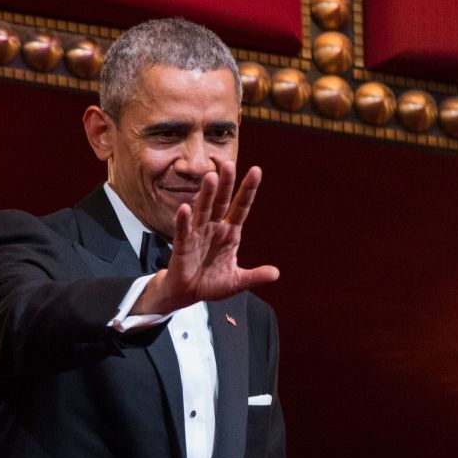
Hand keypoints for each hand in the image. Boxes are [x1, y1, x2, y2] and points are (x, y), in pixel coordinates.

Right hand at [137, 160, 279, 314]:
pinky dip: (183, 220)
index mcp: (230, 234)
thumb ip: (255, 276)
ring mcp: (197, 234)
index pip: (241, 207)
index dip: (248, 190)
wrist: (187, 293)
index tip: (256, 171)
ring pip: (203, 210)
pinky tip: (185, 208)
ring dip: (206, 195)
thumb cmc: (211, 283)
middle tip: (229, 164)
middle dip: (226, 184)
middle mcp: (214, 228)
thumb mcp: (237, 281)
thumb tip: (276, 273)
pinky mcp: (182, 245)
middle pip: (222, 202)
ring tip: (210, 177)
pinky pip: (183, 230)